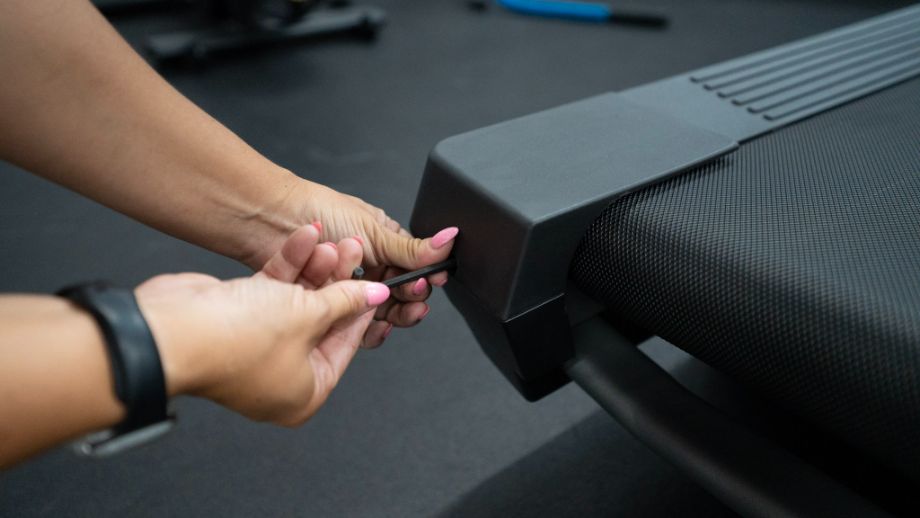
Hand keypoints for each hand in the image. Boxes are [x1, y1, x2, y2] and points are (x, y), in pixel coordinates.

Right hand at [136, 225, 390, 425]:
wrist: (173, 329)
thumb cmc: (235, 342)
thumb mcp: (308, 316)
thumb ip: (344, 302)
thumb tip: (372, 296)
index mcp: (303, 394)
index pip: (345, 345)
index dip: (361, 308)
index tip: (374, 281)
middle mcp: (281, 373)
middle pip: (322, 318)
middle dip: (337, 279)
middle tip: (352, 249)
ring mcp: (259, 344)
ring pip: (298, 299)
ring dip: (314, 267)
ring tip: (330, 238)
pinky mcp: (239, 315)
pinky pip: (273, 289)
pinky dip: (288, 264)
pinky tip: (305, 237)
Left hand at [245, 179, 458, 333]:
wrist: (269, 218)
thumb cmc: (317, 211)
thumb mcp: (373, 232)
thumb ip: (413, 247)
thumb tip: (450, 239)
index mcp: (383, 244)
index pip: (412, 270)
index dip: (421, 281)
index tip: (425, 286)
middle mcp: (366, 266)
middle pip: (396, 296)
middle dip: (407, 302)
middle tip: (412, 304)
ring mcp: (344, 286)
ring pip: (374, 312)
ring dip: (385, 314)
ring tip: (386, 314)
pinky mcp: (324, 304)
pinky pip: (348, 324)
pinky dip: (361, 326)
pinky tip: (367, 325)